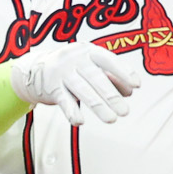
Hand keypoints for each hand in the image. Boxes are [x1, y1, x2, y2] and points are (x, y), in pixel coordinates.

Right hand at [8, 42, 136, 123]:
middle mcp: (75, 59)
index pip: (109, 60)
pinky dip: (71, 111)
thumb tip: (129, 91)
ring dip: (98, 106)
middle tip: (124, 112)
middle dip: (111, 96)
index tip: (137, 85)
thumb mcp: (90, 67)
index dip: (123, 72)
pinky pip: (63, 100)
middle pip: (96, 78)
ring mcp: (62, 72)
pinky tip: (79, 121)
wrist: (36, 68)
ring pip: (82, 90)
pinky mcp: (51, 87)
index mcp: (89, 51)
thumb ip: (110, 76)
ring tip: (111, 119)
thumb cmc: (72, 68)